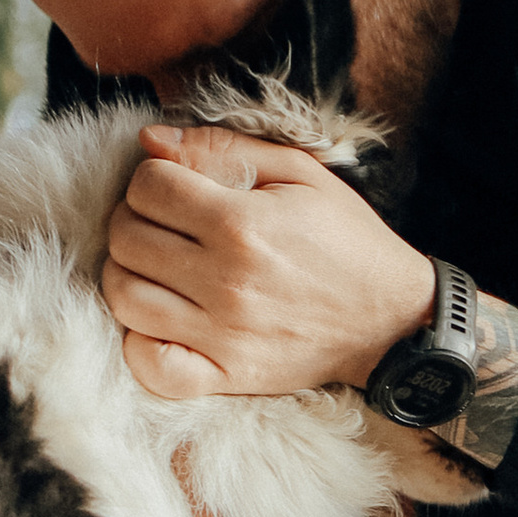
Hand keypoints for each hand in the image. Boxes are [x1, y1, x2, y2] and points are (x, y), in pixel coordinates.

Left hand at [102, 125, 437, 402]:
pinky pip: (151, 367)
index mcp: (243, 223)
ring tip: (156, 266)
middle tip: (163, 224)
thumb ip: (222, 148)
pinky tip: (159, 322)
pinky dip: (140, 344)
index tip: (174, 187)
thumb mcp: (299, 172)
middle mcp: (226, 281)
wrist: (392, 317)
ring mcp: (223, 335)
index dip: (152, 177)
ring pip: (125, 299)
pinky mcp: (227, 375)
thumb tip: (149, 140)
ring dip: (128, 274)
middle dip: (134, 219)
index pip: (148, 187)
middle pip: (126, 239)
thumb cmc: (345, 238)